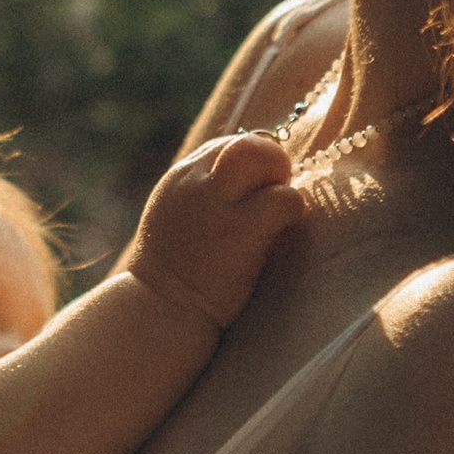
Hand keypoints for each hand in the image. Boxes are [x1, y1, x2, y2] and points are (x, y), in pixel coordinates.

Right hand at [123, 128, 303, 332]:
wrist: (159, 310)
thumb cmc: (174, 274)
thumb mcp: (175, 218)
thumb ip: (203, 195)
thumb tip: (247, 181)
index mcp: (180, 177)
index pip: (228, 145)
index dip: (250, 164)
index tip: (257, 190)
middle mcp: (196, 180)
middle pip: (248, 142)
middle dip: (271, 162)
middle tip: (276, 194)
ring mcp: (218, 201)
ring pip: (266, 157)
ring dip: (282, 182)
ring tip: (278, 214)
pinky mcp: (243, 228)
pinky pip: (285, 198)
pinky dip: (294, 210)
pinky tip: (283, 232)